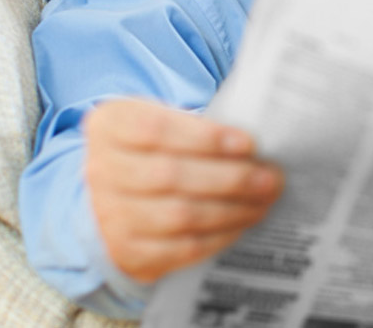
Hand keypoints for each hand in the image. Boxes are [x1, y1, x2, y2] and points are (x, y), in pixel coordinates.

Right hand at [83, 98, 283, 282]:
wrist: (120, 193)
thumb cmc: (160, 148)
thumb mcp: (168, 122)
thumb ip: (203, 126)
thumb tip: (262, 142)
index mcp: (111, 125)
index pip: (155, 129)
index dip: (205, 137)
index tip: (249, 143)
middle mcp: (101, 169)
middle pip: (170, 175)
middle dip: (230, 178)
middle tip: (270, 177)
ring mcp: (109, 214)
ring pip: (177, 215)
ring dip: (230, 210)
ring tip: (264, 200)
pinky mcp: (126, 251)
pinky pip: (179, 248)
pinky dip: (219, 236)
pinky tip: (243, 223)